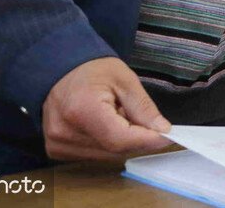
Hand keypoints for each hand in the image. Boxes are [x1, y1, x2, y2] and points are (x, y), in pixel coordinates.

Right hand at [42, 57, 171, 161]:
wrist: (60, 70)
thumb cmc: (93, 70)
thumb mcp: (125, 79)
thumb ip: (143, 107)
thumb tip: (162, 131)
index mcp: (82, 109)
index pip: (120, 138)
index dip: (146, 140)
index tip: (167, 136)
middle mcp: (64, 132)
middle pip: (114, 149)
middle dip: (137, 139)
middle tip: (149, 123)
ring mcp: (57, 144)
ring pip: (106, 155)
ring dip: (122, 141)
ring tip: (121, 116)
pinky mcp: (57, 150)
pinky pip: (93, 155)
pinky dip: (108, 144)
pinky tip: (106, 125)